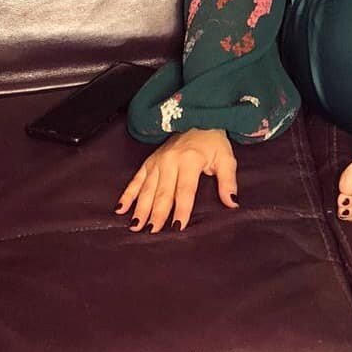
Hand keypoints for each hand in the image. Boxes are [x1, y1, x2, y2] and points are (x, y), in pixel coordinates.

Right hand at [115, 127, 238, 232]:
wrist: (198, 119)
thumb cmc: (214, 143)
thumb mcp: (226, 158)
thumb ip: (228, 181)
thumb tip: (232, 203)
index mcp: (190, 160)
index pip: (185, 190)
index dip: (182, 210)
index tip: (177, 228)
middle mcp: (171, 161)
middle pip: (163, 192)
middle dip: (157, 213)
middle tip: (152, 233)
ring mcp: (157, 161)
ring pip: (148, 189)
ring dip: (141, 208)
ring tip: (135, 227)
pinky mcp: (149, 161)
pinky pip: (136, 179)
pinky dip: (127, 194)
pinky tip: (120, 209)